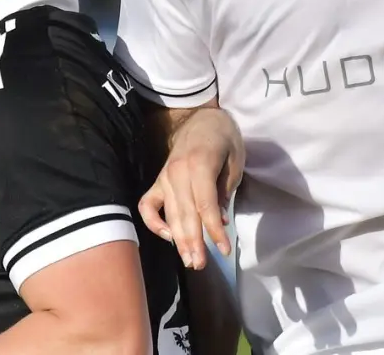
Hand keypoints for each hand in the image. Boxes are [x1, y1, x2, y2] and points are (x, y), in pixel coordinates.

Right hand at [139, 108, 245, 270]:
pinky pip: (148, 205)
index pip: (205, 206)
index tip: (224, 250)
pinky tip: (167, 237)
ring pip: (169, 214)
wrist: (202, 118)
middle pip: (185, 214)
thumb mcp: (235, 160)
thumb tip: (217, 220)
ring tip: (189, 261)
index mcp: (199, 165)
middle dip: (193, 243)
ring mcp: (165, 177)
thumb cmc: (224, 139)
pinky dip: (153, 222)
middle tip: (200, 265)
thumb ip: (224, 190)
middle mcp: (177, 173)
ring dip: (178, 240)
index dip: (214, 231)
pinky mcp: (158, 180)